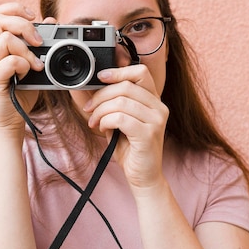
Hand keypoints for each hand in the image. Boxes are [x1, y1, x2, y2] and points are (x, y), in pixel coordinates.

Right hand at [0, 3, 52, 128]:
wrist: (10, 120)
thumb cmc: (21, 92)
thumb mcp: (32, 62)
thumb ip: (38, 43)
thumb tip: (51, 21)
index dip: (14, 8)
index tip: (33, 17)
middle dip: (24, 26)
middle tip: (39, 42)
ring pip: (4, 39)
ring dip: (27, 49)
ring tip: (36, 64)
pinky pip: (9, 61)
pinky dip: (24, 64)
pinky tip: (28, 74)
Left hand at [83, 65, 168, 191]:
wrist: (143, 177)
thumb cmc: (130, 149)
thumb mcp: (118, 120)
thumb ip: (111, 103)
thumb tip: (91, 87)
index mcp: (154, 100)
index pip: (140, 72)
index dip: (118, 71)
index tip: (100, 77)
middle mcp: (159, 107)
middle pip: (125, 86)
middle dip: (101, 95)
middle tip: (89, 108)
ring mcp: (156, 120)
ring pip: (120, 102)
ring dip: (100, 111)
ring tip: (95, 122)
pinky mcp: (149, 134)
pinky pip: (120, 118)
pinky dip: (106, 122)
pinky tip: (103, 129)